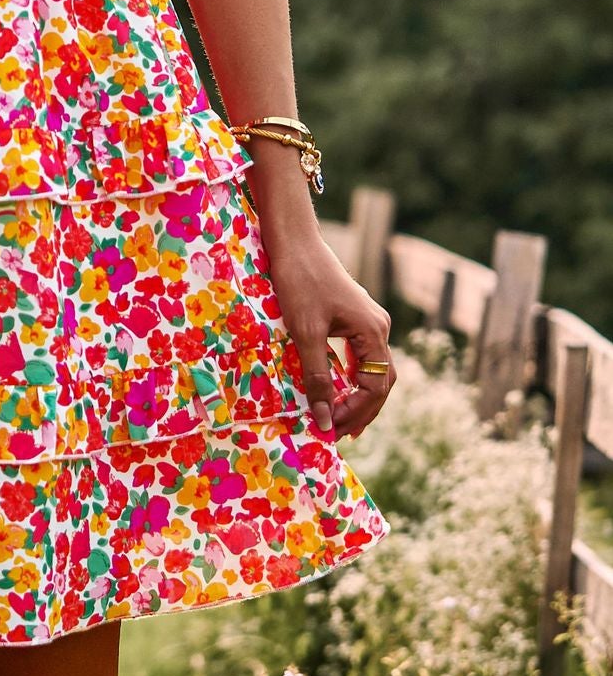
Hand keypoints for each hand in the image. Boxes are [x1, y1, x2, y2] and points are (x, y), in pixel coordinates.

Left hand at [262, 221, 395, 440]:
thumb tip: (325, 420)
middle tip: (338, 433)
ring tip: (338, 418)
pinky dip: (351, 377)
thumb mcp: (305, 333)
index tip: (332, 430)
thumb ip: (317, 377)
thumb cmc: (300, 282)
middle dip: (361, 410)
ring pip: (373, 369)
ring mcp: (368, 320)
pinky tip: (335, 388)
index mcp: (373, 332)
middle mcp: (378, 327)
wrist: (294, 241)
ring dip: (357, 395)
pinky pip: (360, 355)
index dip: (356, 412)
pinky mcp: (354, 316)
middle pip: (381, 381)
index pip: (376, 387)